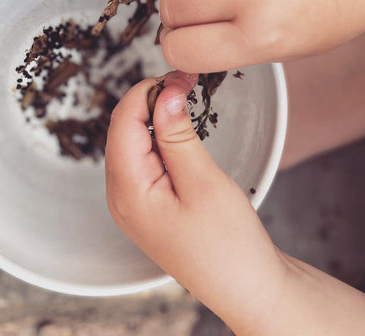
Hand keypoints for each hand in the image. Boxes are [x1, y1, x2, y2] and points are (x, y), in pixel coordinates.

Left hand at [105, 71, 285, 333]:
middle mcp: (119, 196)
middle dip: (150, 100)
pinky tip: (179, 130)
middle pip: (122, 129)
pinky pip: (141, 159)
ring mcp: (130, 202)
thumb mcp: (203, 182)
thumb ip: (178, 135)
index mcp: (127, 191)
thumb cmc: (229, 244)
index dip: (148, 90)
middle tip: (186, 83)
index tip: (180, 75)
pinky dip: (157, 137)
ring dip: (154, 117)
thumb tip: (164, 93)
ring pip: (131, 142)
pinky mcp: (145, 204)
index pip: (123, 121)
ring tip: (185, 101)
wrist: (245, 288)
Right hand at [158, 0, 364, 72]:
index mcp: (263, 34)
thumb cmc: (331, 4)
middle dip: (177, 15)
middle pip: (172, 9)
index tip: (184, 41)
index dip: (176, 48)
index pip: (181, 50)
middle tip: (198, 11)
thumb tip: (176, 38)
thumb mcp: (286, 48)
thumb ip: (227, 47)